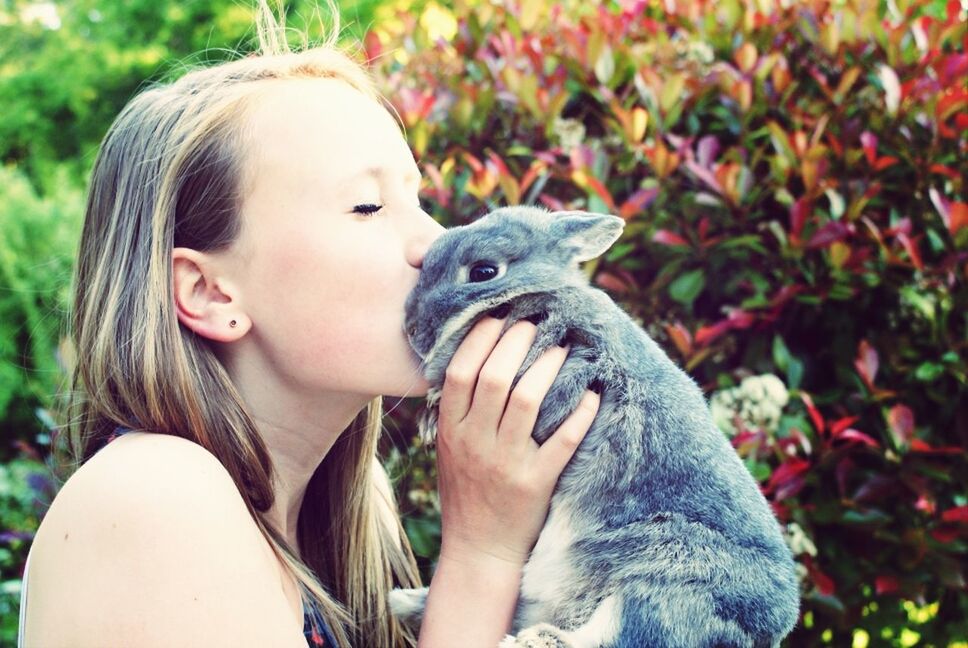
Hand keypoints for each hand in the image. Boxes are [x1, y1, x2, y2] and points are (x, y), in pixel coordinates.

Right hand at [434, 313, 600, 568]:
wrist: (479, 549)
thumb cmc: (466, 491)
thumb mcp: (448, 447)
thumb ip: (458, 408)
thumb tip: (479, 353)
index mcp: (450, 430)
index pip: (460, 371)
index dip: (480, 338)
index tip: (499, 317)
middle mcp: (475, 442)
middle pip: (494, 377)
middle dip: (518, 342)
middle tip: (536, 324)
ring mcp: (506, 463)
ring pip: (529, 400)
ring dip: (549, 367)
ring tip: (563, 349)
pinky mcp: (536, 483)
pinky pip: (563, 441)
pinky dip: (580, 414)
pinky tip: (592, 394)